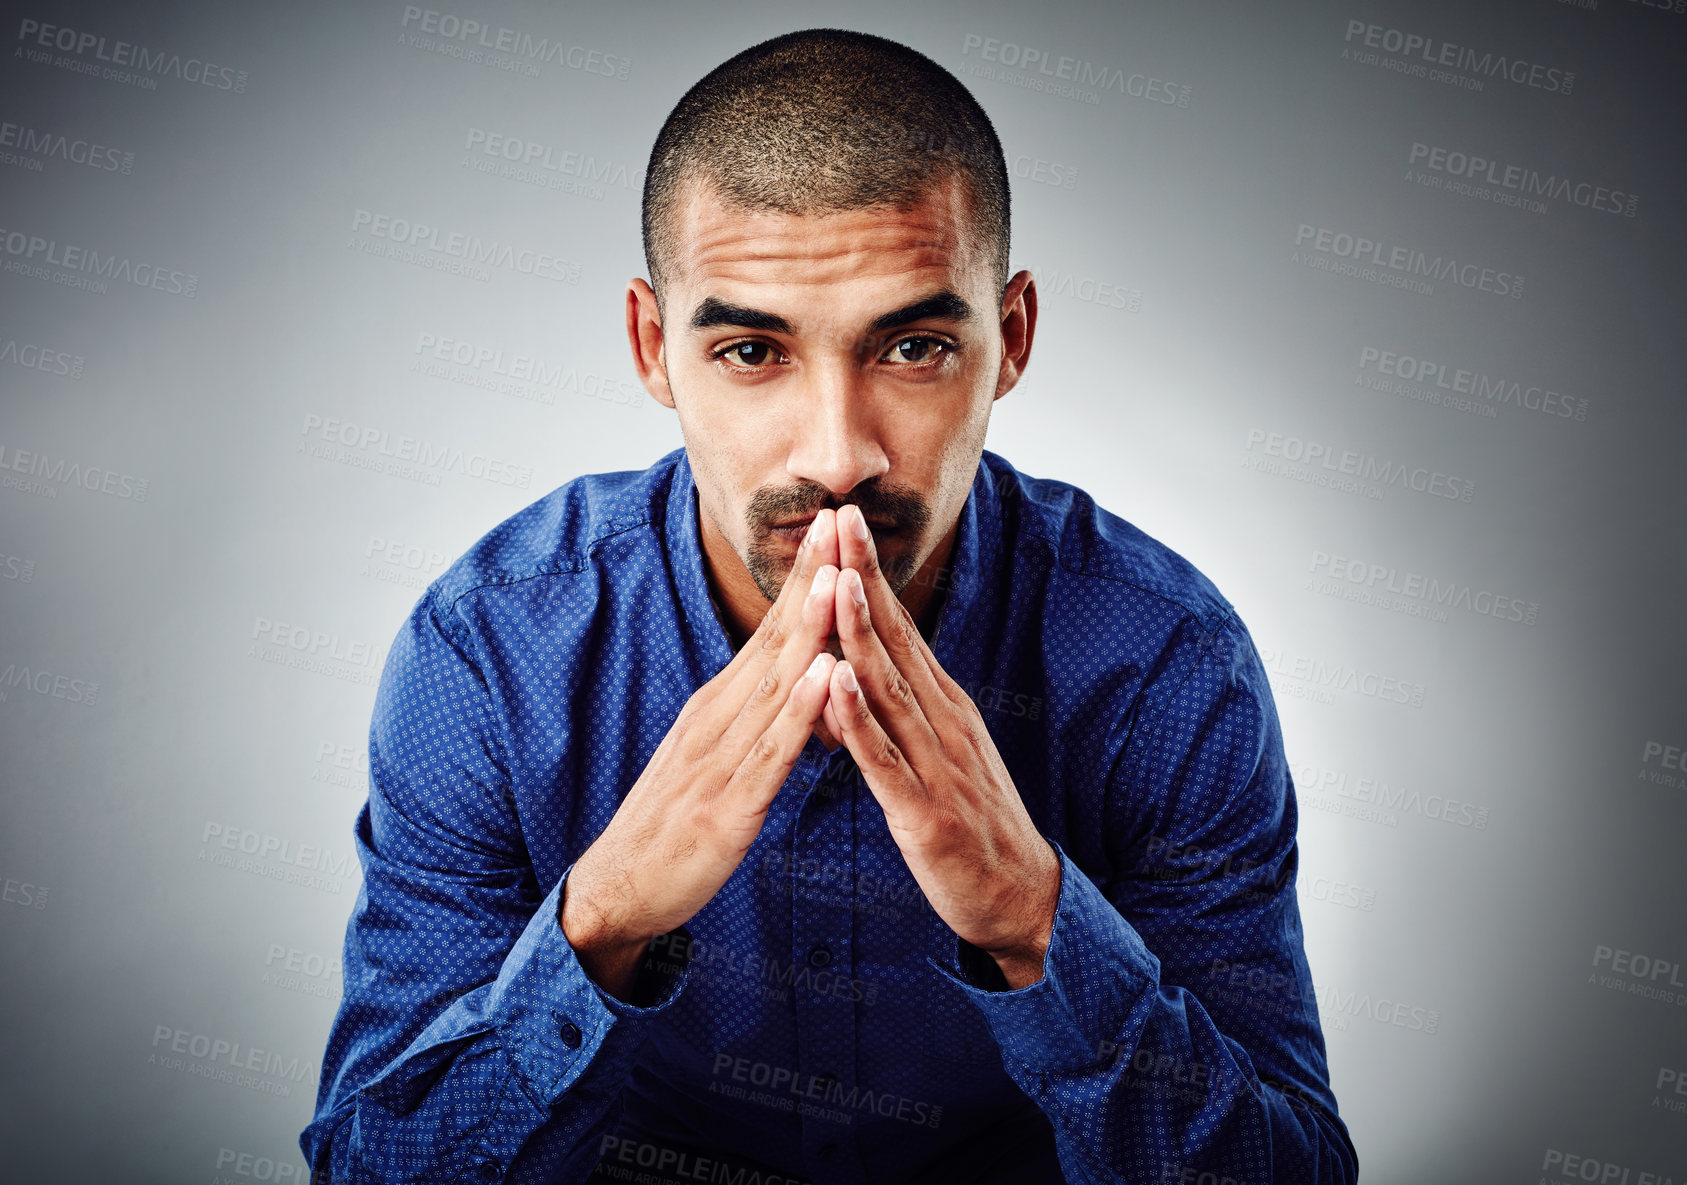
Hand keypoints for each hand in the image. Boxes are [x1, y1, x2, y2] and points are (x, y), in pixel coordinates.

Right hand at [561, 510, 843, 997]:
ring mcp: (721, 759)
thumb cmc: (674, 821)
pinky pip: (770, 754)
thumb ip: (752, 713)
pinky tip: (824, 677)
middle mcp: (719, 719)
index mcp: (721, 706)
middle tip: (838, 520)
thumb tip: (789, 669)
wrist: (620, 888)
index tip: (831, 523)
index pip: (771, 629)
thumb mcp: (715, 754)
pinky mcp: (727, 807)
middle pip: (774, 639)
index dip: (803, 577)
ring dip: (810, 629)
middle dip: (810, 579)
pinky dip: (799, 713)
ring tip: (840, 578)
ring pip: (775, 685)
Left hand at [823, 504, 1060, 989]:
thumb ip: (904, 708)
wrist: (1020, 896)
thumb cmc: (971, 823)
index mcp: (942, 705)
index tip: (844, 521)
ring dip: (860, 634)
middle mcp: (943, 721)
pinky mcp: (924, 812)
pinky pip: (886, 760)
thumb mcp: (939, 751)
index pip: (900, 626)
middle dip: (864, 578)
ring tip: (834, 582)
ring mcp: (937, 764)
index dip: (870, 573)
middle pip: (896, 639)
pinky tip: (837, 685)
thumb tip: (864, 664)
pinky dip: (860, 720)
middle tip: (839, 519)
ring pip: (890, 689)